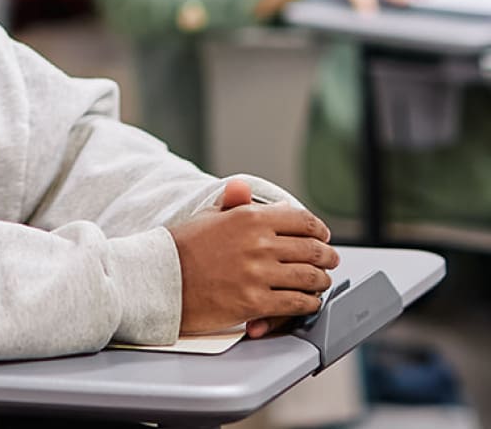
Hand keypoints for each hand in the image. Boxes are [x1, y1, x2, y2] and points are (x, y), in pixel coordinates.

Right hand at [169, 178, 337, 335]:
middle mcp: (259, 244)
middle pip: (312, 250)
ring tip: (321, 283)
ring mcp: (258, 274)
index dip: (319, 230)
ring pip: (309, 278)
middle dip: (327, 257)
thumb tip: (243, 187)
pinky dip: (308, 303)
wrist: (159, 279)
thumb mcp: (207, 216)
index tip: (323, 236)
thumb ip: (232, 203)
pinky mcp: (255, 303)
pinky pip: (296, 303)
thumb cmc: (181, 247)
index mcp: (250, 217)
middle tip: (330, 261)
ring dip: (321, 281)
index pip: (302, 221)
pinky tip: (309, 302)